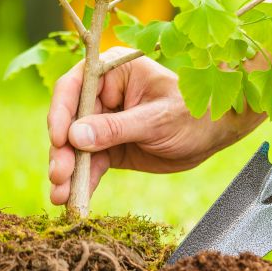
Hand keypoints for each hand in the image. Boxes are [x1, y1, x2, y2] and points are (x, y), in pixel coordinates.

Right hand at [47, 47, 254, 204]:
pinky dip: (82, 181)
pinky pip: (90, 163)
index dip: (61, 112)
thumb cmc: (192, 114)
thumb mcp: (157, 120)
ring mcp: (104, 121)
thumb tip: (74, 136)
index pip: (75, 86)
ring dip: (67, 170)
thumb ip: (117, 128)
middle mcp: (103, 94)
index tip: (59, 139)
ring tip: (61, 195)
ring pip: (75, 146)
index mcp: (115, 71)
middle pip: (69, 120)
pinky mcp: (109, 146)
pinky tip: (74, 200)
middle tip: (59, 176)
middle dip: (62, 150)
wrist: (212, 135)